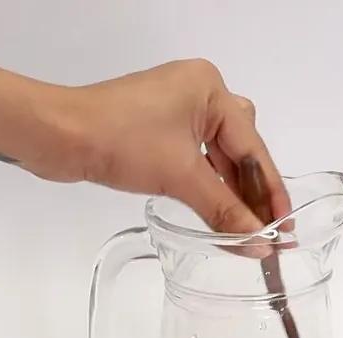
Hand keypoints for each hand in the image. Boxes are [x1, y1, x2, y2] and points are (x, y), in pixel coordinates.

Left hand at [22, 59, 291, 235]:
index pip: (252, 147)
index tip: (285, 228)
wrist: (58, 136)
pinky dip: (205, 185)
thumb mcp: (180, 176)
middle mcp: (196, 92)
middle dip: (251, 192)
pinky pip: (194, 159)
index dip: (270, 192)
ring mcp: (173, 110)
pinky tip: (215, 212)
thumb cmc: (117, 139)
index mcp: (209, 88)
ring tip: (244, 231)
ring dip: (228, 192)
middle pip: (239, 149)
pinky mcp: (154, 128)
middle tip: (266, 233)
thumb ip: (224, 211)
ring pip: (216, 156)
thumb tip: (257, 243)